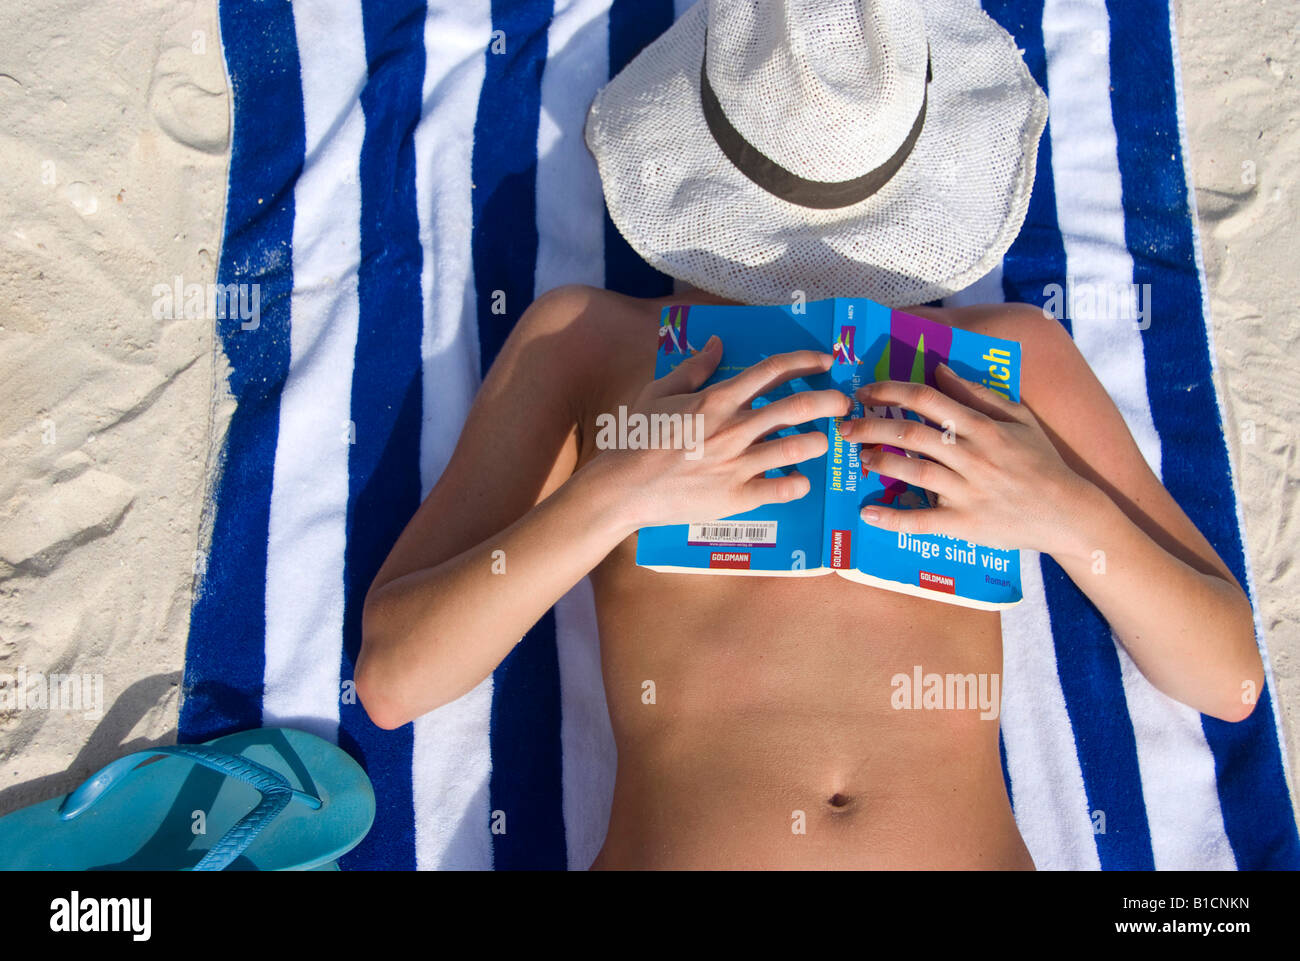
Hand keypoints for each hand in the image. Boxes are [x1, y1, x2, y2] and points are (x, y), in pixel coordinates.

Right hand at [593, 337, 851, 529]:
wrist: (622, 487)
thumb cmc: (637, 438)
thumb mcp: (658, 393)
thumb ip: (692, 368)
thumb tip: (718, 344)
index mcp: (716, 399)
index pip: (771, 371)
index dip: (804, 361)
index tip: (825, 361)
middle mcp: (733, 428)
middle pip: (796, 407)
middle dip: (829, 400)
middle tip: (844, 402)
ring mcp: (737, 464)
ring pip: (796, 447)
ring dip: (819, 441)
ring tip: (825, 440)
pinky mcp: (736, 497)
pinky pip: (781, 489)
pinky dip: (798, 483)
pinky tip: (801, 481)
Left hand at [840, 363, 1091, 552]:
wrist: (1069, 512)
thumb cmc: (1042, 461)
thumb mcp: (1019, 417)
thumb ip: (979, 392)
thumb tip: (941, 369)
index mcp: (983, 426)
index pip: (927, 399)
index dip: (890, 392)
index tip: (866, 393)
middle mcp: (973, 456)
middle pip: (911, 434)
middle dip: (870, 426)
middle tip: (844, 425)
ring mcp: (968, 491)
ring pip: (913, 471)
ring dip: (878, 462)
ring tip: (858, 456)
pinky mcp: (965, 524)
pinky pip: (923, 521)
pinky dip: (892, 518)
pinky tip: (867, 513)